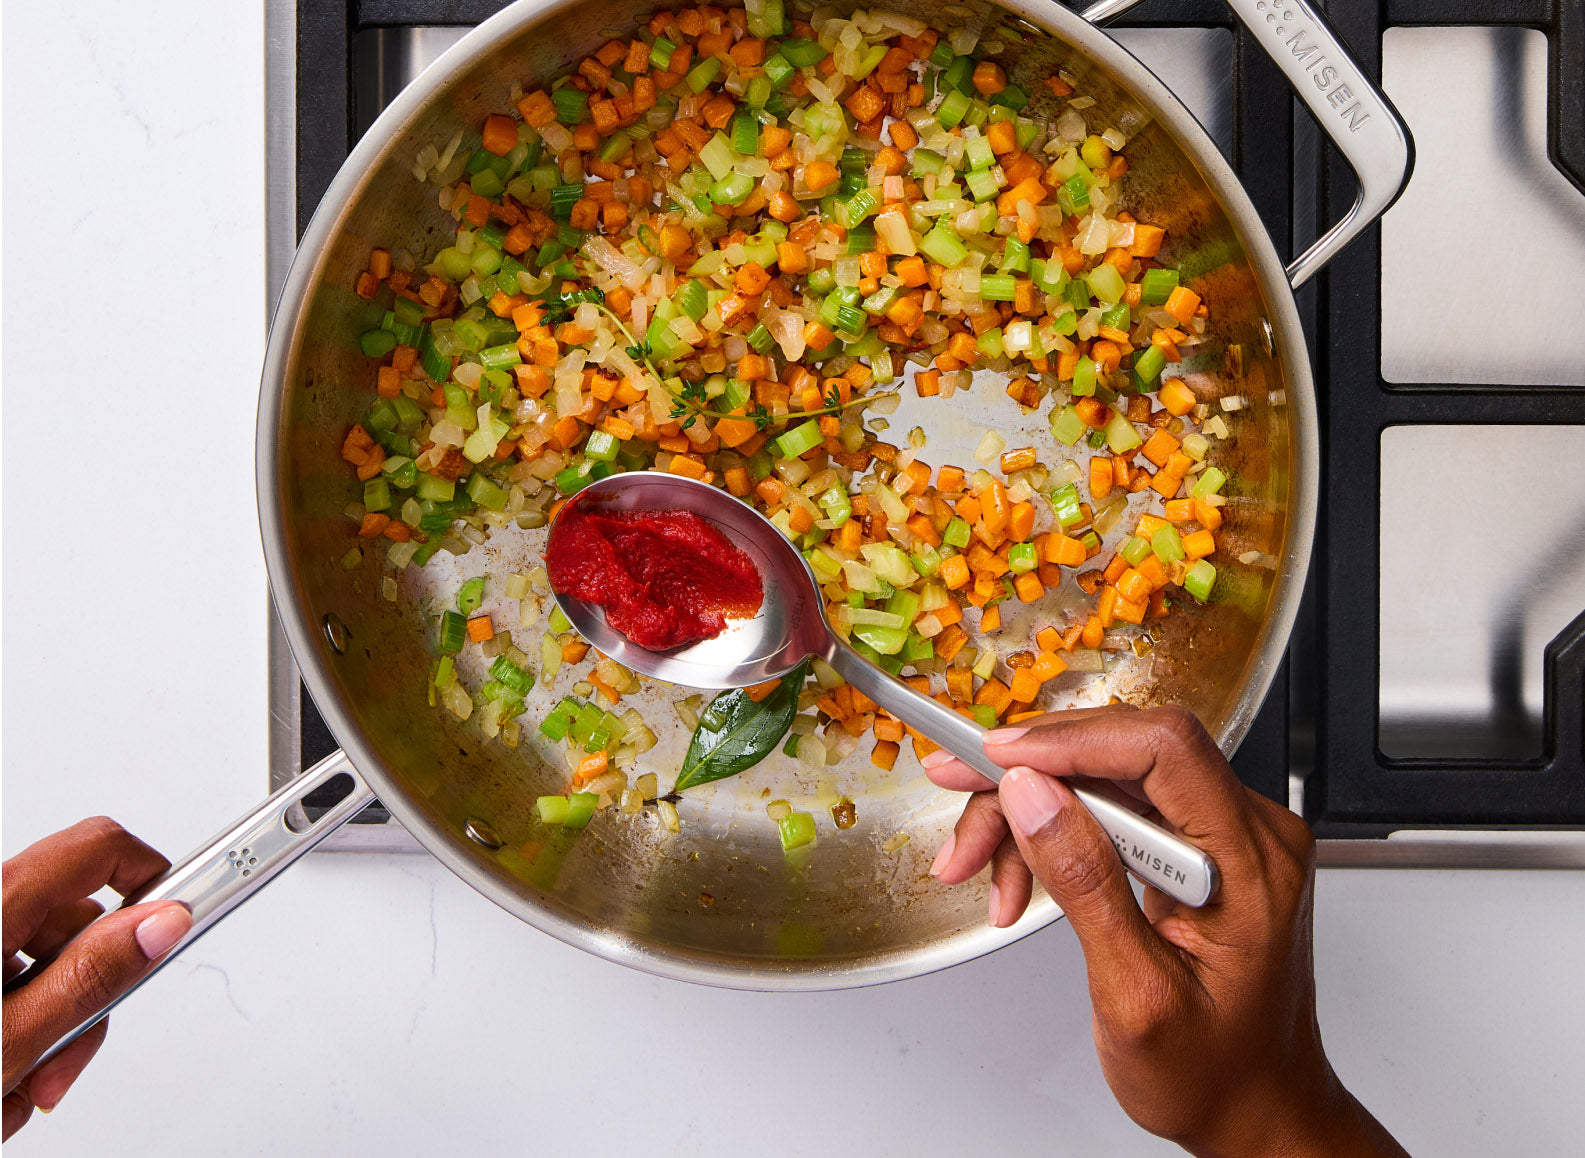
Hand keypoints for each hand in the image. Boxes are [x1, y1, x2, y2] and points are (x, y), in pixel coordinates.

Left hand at [3, 818, 191, 1138]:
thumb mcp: (2, 1045)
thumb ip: (92, 979)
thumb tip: (164, 920)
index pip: (103, 848)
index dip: (160, 876)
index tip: (195, 910)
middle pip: (73, 925)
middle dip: (88, 998)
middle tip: (63, 1065)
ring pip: (33, 969)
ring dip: (41, 1033)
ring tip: (4, 1095)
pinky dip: (0, 1039)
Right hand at [924, 705, 1404, 1157]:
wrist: (1252, 1106)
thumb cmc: (1214, 1072)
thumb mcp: (1135, 995)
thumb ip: (1085, 885)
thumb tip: (1034, 797)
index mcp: (1251, 864)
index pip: (1163, 750)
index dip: (1071, 739)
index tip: (997, 755)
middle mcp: (1248, 832)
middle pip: (1125, 753)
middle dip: (1030, 776)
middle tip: (959, 794)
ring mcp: (1223, 835)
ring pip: (1108, 777)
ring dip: (1030, 812)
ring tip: (978, 865)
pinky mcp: (1196, 843)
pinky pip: (1114, 805)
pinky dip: (1054, 831)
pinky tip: (1018, 876)